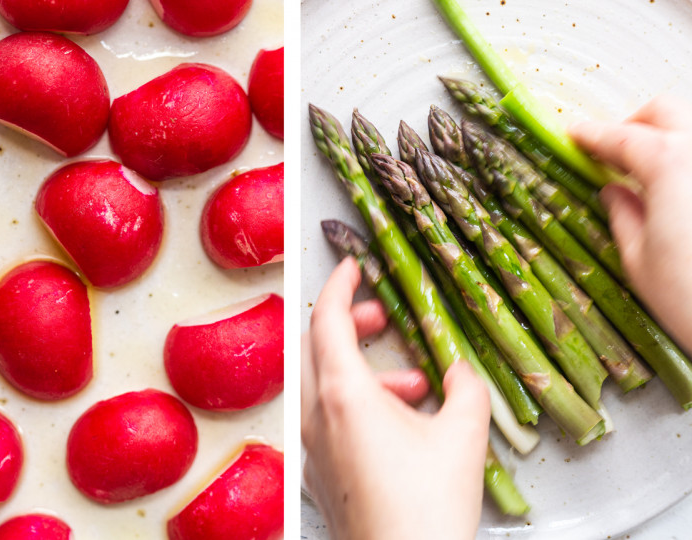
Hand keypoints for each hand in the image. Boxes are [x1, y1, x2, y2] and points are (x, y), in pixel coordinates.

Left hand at [301, 257, 489, 539]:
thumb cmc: (427, 510)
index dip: (339, 285)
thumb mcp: (463, 437)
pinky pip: (326, 416)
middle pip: (314, 346)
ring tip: (412, 383)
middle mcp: (316, 416)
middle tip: (382, 318)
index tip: (351, 267)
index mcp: (342, 395)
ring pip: (320, 383)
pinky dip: (354, 402)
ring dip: (361, 368)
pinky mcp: (318, 470)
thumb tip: (461, 372)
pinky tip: (399, 421)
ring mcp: (311, 446)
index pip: (326, 319)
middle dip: (348, 323)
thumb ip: (466, 389)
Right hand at [569, 95, 691, 351]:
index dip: (593, 136)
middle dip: (634, 123)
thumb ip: (623, 215)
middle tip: (612, 150)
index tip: (578, 136)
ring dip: (667, 138)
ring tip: (647, 170)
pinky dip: (686, 164)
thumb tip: (614, 192)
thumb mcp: (639, 261)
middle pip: (666, 112)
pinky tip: (680, 191)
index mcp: (670, 165)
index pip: (621, 138)